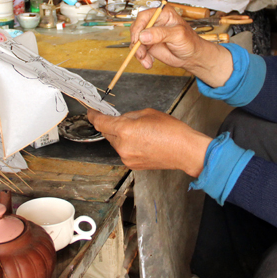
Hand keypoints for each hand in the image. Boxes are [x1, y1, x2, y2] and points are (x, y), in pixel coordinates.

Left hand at [87, 108, 210, 177]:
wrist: (185, 151)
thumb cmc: (171, 131)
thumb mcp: (148, 113)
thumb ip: (130, 116)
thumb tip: (121, 119)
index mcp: (125, 130)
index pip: (101, 123)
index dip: (93, 116)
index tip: (91, 112)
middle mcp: (122, 145)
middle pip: (108, 133)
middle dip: (112, 125)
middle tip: (126, 121)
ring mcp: (127, 157)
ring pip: (116, 143)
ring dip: (121, 136)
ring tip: (140, 133)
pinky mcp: (132, 164)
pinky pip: (124, 151)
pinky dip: (128, 145)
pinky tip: (142, 142)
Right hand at [129, 5, 233, 86]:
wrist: (191, 57)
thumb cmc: (189, 42)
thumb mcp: (178, 35)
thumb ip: (161, 34)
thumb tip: (144, 35)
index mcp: (163, 14)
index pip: (144, 16)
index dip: (138, 26)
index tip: (137, 38)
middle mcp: (155, 23)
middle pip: (137, 28)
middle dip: (136, 42)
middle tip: (140, 53)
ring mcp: (150, 34)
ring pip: (136, 41)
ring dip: (138, 52)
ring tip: (146, 60)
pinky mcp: (149, 45)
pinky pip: (138, 50)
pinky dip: (142, 58)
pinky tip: (149, 63)